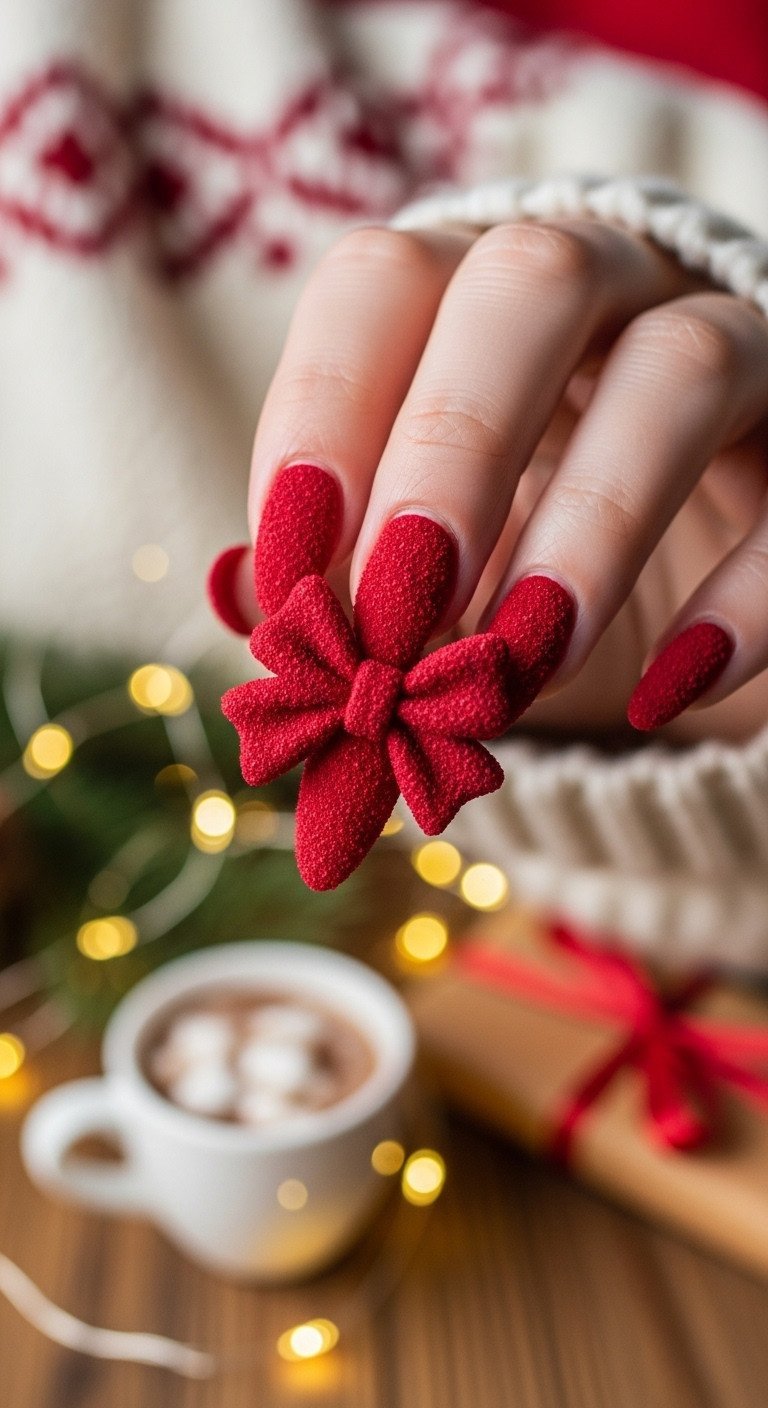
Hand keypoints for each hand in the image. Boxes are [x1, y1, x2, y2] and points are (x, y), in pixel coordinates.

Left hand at [216, 218, 767, 742]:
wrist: (682, 543)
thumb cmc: (515, 525)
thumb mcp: (420, 533)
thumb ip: (343, 562)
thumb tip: (251, 606)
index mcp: (468, 284)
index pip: (382, 283)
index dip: (322, 414)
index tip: (293, 568)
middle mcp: (604, 280)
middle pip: (533, 283)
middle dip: (453, 445)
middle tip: (404, 605)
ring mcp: (730, 342)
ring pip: (684, 367)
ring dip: (594, 522)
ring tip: (525, 661)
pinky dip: (744, 602)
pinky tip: (666, 692)